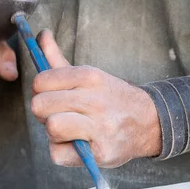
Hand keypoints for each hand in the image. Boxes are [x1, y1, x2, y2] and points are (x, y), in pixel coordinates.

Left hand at [31, 31, 160, 167]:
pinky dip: (63, 152)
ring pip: (51, 127)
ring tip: (70, 130)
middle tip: (60, 114)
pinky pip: (58, 154)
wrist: (149, 123)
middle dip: (45, 113)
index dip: (41, 91)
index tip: (54, 96)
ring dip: (54, 133)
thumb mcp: (88, 75)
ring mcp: (100, 127)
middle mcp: (95, 100)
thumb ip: (58, 58)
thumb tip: (42, 34)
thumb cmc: (110, 99)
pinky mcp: (101, 152)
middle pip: (40, 106)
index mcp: (90, 77)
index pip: (41, 82)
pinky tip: (77, 145)